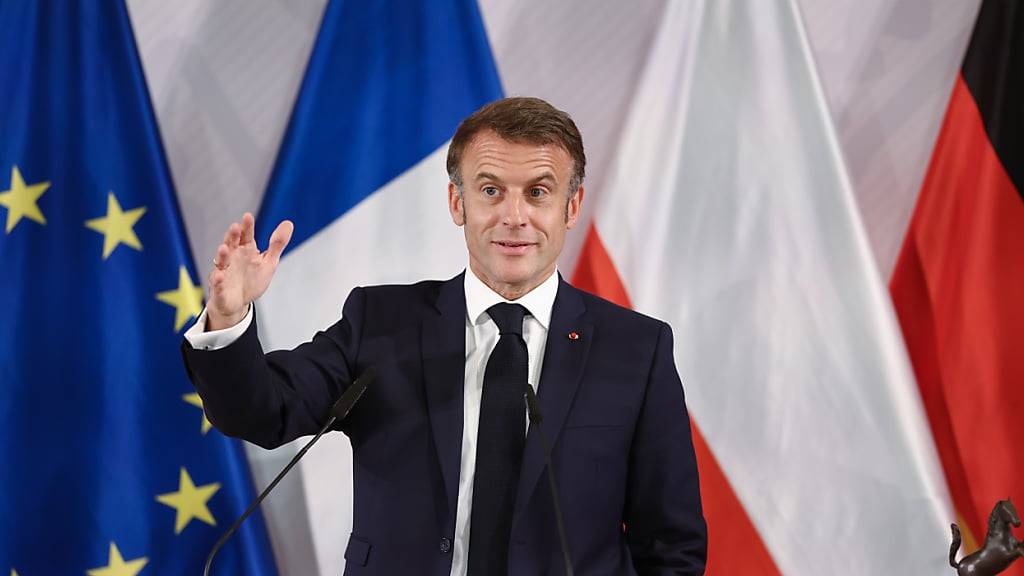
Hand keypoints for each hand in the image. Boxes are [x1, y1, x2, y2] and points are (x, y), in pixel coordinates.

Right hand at [207, 213, 293, 330]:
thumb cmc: (252, 279)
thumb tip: (289, 223)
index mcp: (245, 250)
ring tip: (224, 248)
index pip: (245, 235)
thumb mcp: (269, 261)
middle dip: (232, 236)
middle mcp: (232, 258)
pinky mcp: (220, 288)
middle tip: (235, 227)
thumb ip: (277, 244)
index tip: (248, 216)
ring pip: (221, 262)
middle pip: (231, 244)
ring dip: (222, 255)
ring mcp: (224, 272)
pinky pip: (218, 284)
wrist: (238, 303)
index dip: (246, 227)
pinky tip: (219, 276)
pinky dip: (218, 280)